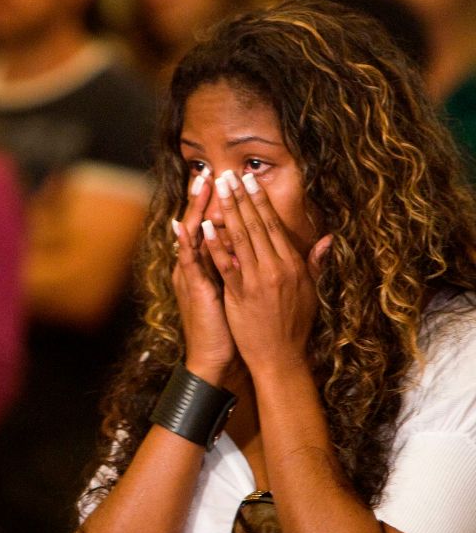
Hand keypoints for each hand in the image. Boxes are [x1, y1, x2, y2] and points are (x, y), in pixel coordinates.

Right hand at [172, 169, 236, 383]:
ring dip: (195, 208)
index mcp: (209, 265)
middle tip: (209, 171)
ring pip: (192, 235)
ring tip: (198, 185)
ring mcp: (192, 275)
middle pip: (200, 223)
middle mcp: (197, 266)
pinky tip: (186, 224)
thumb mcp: (240, 294)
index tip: (229, 182)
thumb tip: (256, 252)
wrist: (216, 358)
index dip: (221, 204)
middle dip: (204, 197)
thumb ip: (245, 270)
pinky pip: (190, 261)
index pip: (214, 227)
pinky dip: (188, 242)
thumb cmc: (232, 329)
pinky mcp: (193, 288)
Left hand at [201, 171, 331, 375]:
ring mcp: (257, 281)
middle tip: (228, 175)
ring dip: (227, 211)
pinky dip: (215, 244)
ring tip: (216, 190)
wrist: (281, 357)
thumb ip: (315, 264)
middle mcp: (276, 268)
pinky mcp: (240, 294)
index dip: (259, 201)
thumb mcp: (311, 292)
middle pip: (256, 225)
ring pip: (240, 238)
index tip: (249, 181)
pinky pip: (226, 264)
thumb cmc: (295, 326)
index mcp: (292, 265)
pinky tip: (205, 226)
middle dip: (240, 198)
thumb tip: (328, 239)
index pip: (273, 225)